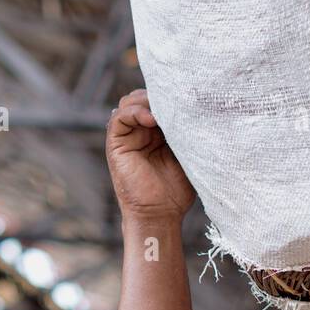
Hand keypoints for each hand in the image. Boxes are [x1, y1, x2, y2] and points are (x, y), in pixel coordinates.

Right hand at [106, 89, 195, 223]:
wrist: (160, 214)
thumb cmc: (177, 191)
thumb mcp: (187, 155)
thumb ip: (185, 132)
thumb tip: (194, 107)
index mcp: (160, 132)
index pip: (161, 101)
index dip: (171, 97)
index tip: (188, 99)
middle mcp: (142, 131)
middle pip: (144, 97)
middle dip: (159, 95)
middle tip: (177, 102)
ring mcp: (128, 136)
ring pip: (130, 102)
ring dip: (147, 101)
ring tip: (164, 111)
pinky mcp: (116, 143)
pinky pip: (119, 117)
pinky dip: (134, 112)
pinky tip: (152, 119)